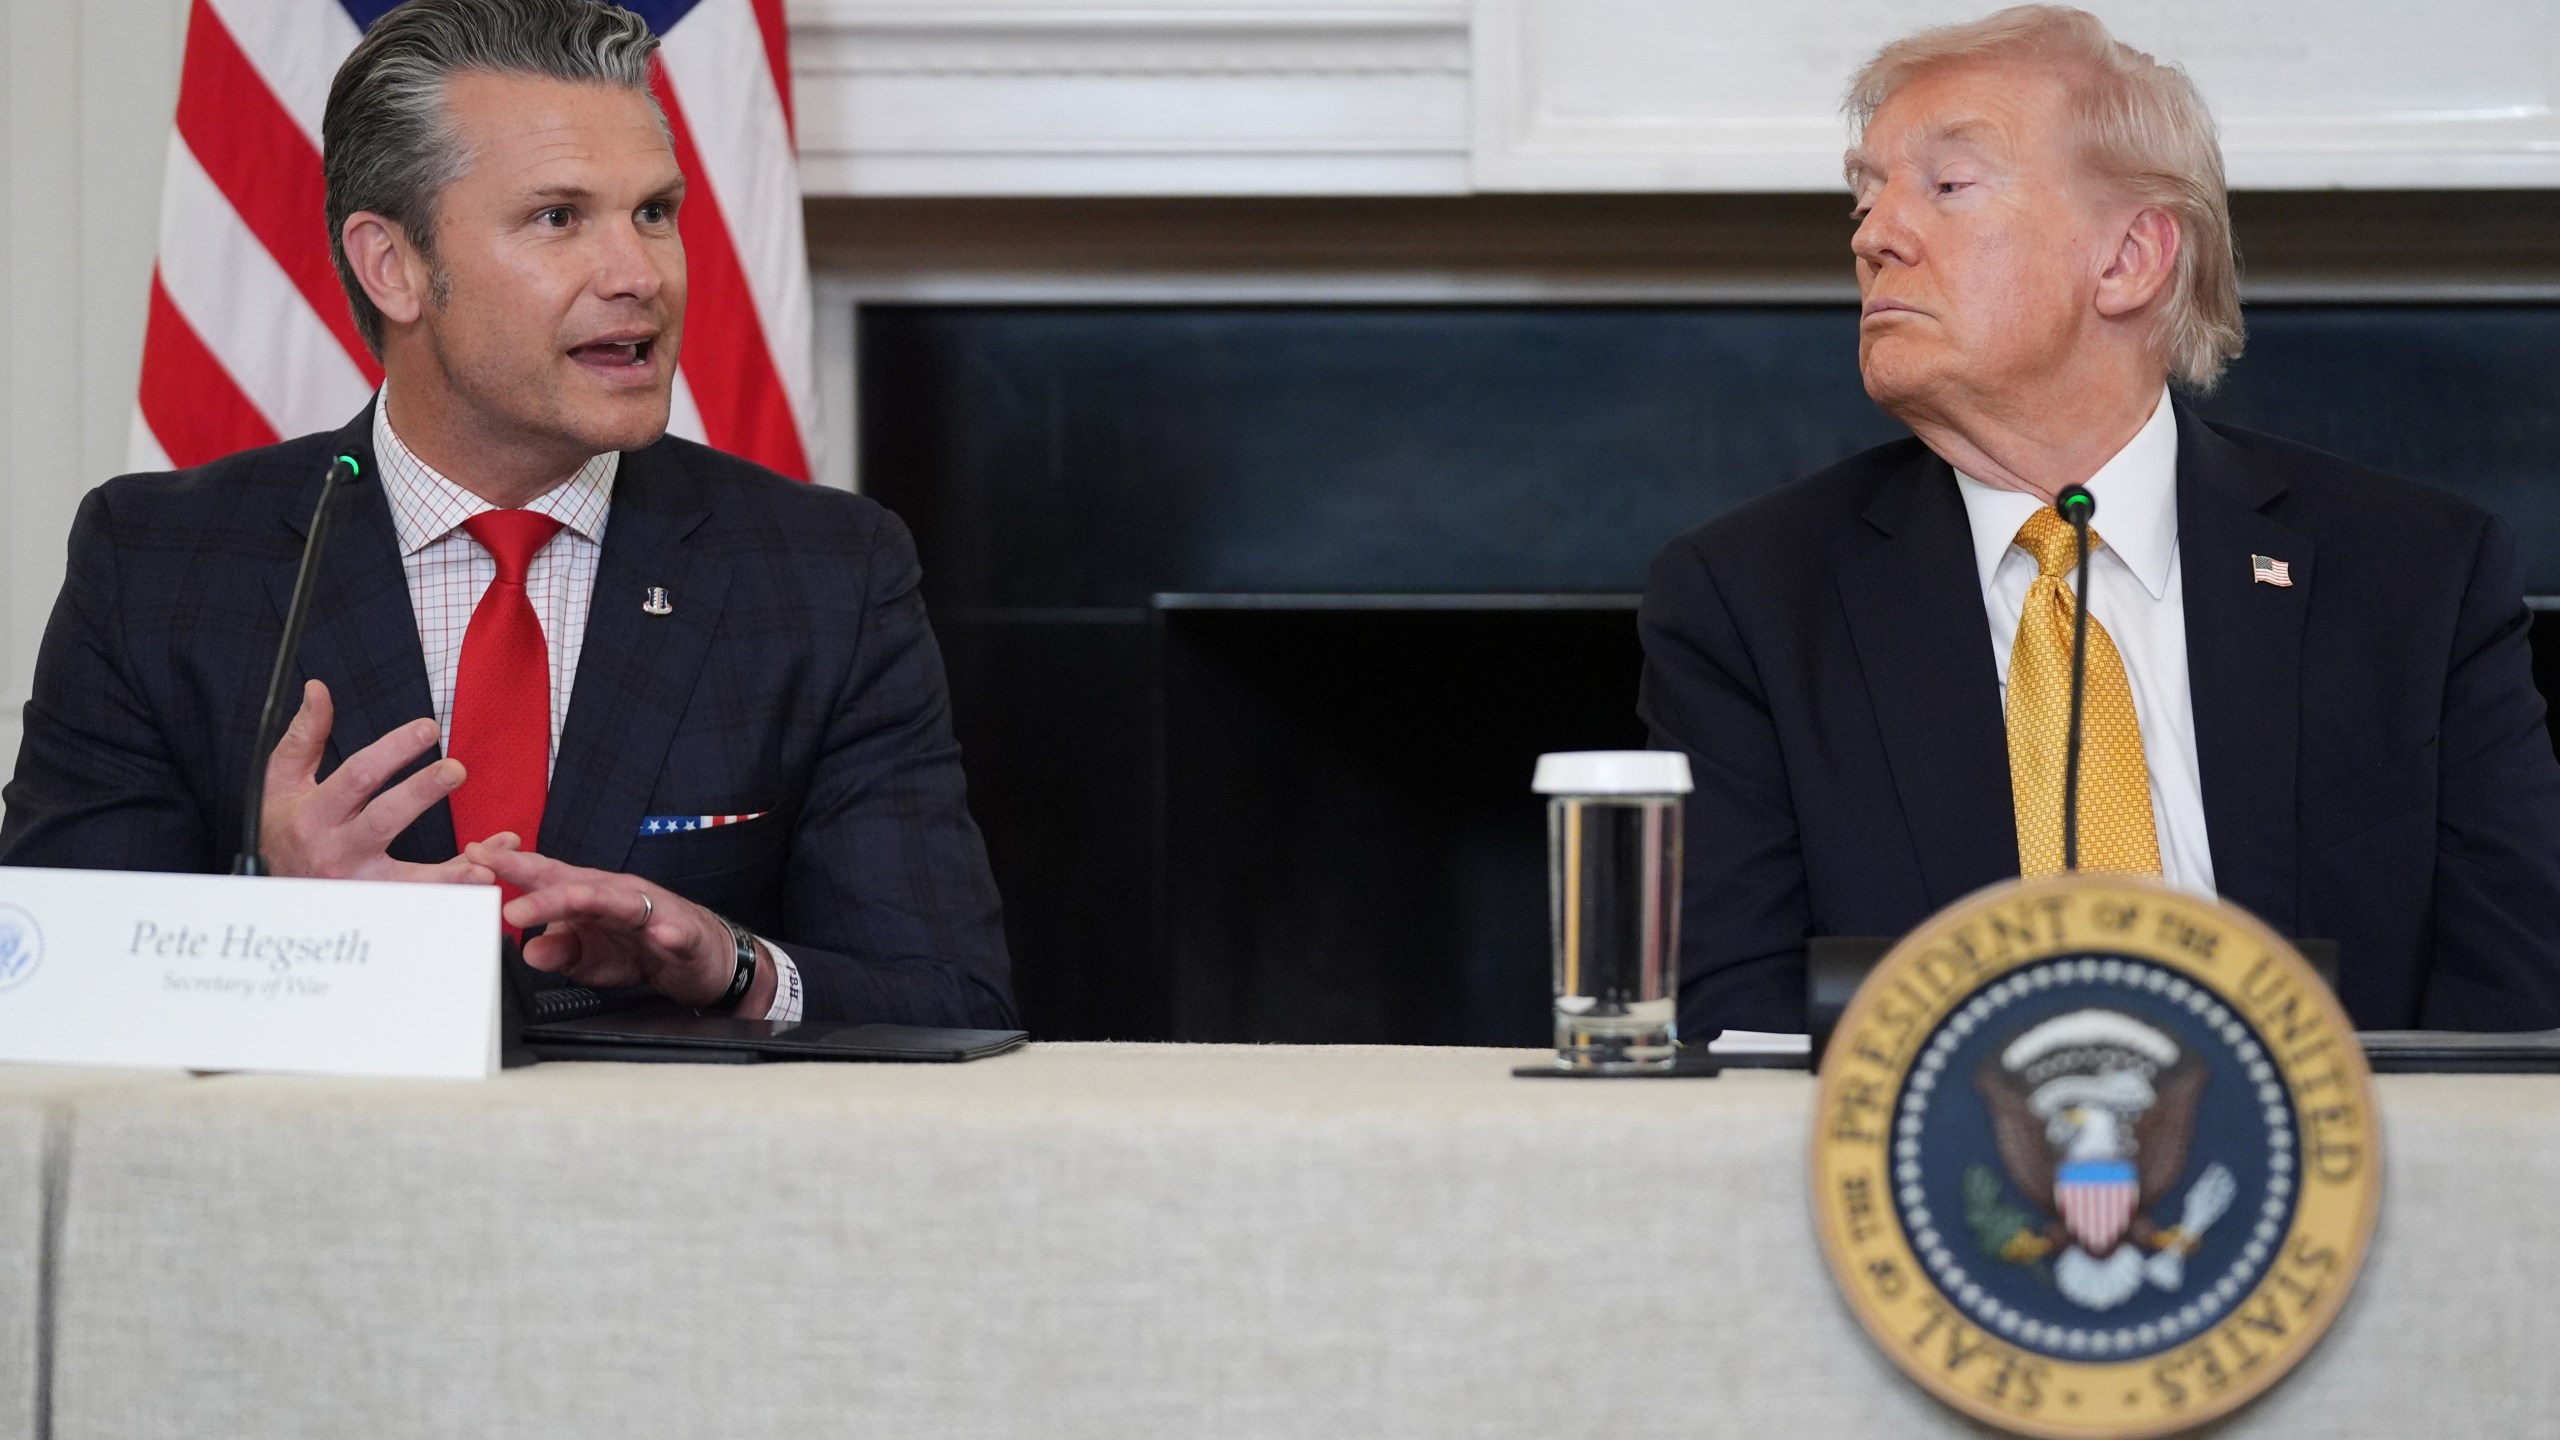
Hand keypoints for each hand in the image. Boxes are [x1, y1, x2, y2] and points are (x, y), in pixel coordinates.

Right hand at [262, 679, 490, 884]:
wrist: (272, 894)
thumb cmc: (282, 829)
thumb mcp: (282, 782)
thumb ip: (305, 736)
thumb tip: (319, 689)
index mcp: (315, 814)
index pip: (358, 776)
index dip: (393, 750)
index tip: (428, 727)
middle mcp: (336, 850)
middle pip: (383, 820)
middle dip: (421, 792)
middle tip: (457, 768)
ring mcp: (358, 883)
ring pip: (410, 877)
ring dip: (452, 867)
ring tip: (491, 850)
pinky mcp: (377, 905)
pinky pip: (422, 898)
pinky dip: (455, 887)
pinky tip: (485, 874)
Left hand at [466, 836, 774, 1012]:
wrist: (702, 958)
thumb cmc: (641, 949)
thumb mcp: (590, 958)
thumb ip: (559, 950)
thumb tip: (528, 950)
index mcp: (588, 896)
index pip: (545, 875)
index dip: (510, 865)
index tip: (472, 855)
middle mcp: (616, 894)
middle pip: (573, 885)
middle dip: (537, 888)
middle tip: (503, 899)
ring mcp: (651, 910)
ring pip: (618, 901)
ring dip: (587, 901)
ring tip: (557, 904)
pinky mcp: (683, 932)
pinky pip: (676, 931)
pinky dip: (669, 932)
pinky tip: (661, 936)